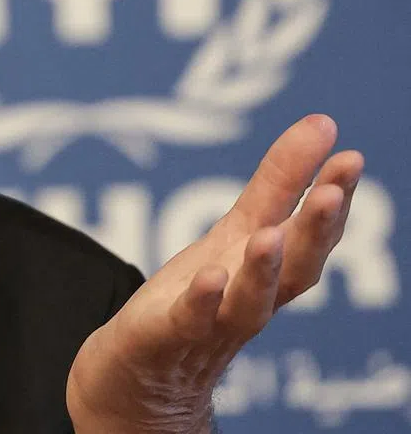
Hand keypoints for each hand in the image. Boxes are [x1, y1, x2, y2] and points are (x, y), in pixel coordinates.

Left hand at [66, 114, 362, 433]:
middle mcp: (252, 300)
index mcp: (271, 270)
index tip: (351, 158)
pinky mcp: (167, 337)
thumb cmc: (199, 294)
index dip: (333, 199)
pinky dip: (202, 301)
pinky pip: (189, 322)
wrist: (141, 369)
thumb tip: (322, 123)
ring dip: (263, 271)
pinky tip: (208, 276)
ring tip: (270, 234)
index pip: (311, 236)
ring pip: (249, 304)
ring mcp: (212, 323)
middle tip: (334, 191)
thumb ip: (279, 182)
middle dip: (316, 232)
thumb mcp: (237, 231)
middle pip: (295, 271)